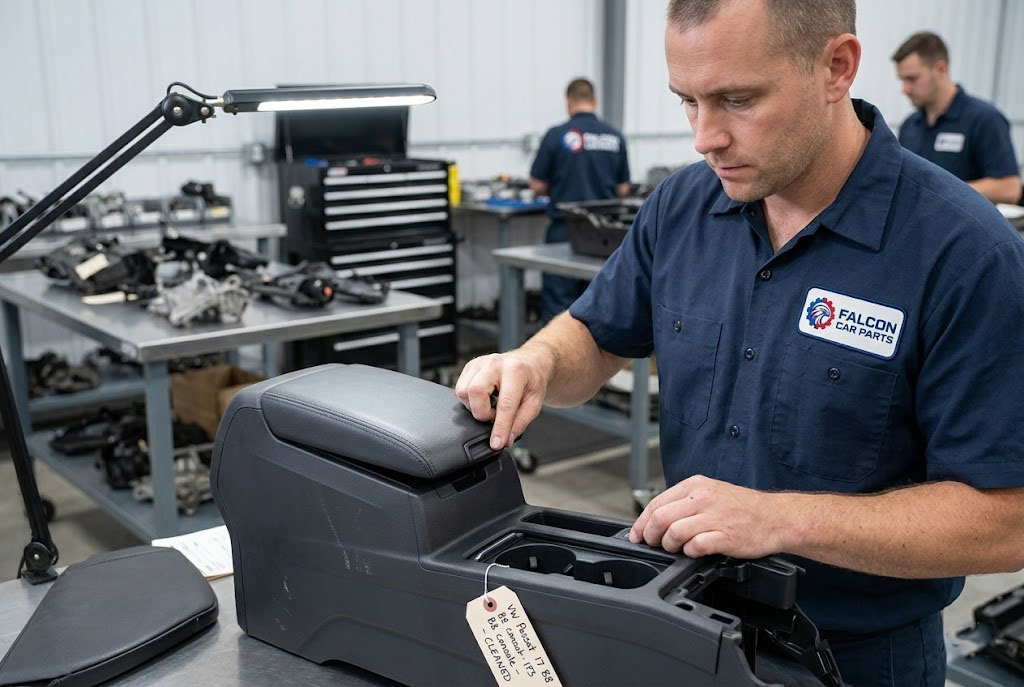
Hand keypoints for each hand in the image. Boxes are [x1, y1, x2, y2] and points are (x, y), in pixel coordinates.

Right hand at [454, 350, 551, 449]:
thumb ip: (520, 423)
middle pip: (475, 392)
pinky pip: (460, 388)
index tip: (496, 443)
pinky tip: (484, 399)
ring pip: (463, 391)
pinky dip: (469, 400)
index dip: (500, 427)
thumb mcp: (534, 404)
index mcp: (516, 371)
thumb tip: (505, 439)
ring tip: (490, 406)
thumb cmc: (532, 380)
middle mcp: (495, 363)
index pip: (504, 404)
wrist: (529, 363)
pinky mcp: (470, 366)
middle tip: (494, 416)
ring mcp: (480, 363)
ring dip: (475, 406)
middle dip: (482, 413)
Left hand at [628, 475, 787, 558]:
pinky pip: (695, 546)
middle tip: (654, 544)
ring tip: (677, 549)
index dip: (641, 522)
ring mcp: (714, 517)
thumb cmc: (742, 508)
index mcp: (695, 486)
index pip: (656, 502)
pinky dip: (689, 552)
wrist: (776, 517)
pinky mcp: (725, 536)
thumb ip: (684, 503)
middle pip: (660, 518)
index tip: (637, 535)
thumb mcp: (710, 493)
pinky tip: (695, 552)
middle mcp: (703, 498)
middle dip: (651, 535)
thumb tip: (655, 519)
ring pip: (674, 532)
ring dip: (670, 546)